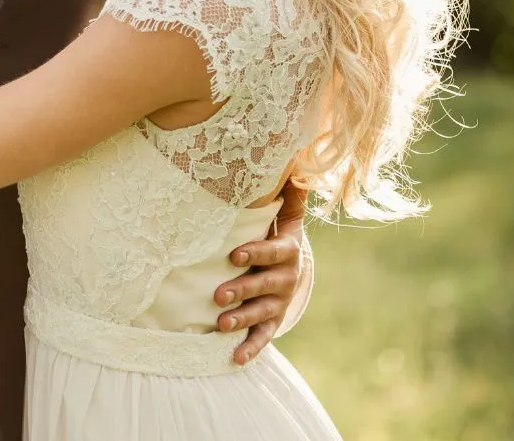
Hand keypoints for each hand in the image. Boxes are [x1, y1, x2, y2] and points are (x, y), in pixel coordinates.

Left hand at [215, 182, 307, 364]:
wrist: (289, 263)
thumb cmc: (276, 230)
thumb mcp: (284, 210)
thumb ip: (288, 190)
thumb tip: (295, 155)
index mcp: (287, 249)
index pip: (274, 251)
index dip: (256, 253)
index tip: (233, 254)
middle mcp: (286, 277)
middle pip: (266, 285)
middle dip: (243, 289)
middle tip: (218, 295)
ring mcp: (280, 301)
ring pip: (263, 312)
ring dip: (243, 319)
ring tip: (220, 323)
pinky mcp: (273, 320)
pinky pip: (264, 336)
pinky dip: (251, 348)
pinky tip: (235, 358)